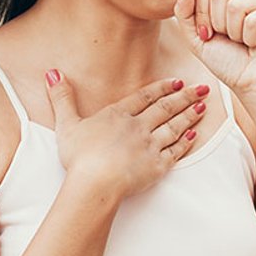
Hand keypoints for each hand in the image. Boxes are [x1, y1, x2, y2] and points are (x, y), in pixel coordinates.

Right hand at [43, 71, 209, 198]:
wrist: (95, 182)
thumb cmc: (79, 156)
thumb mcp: (67, 124)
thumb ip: (62, 98)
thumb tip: (52, 73)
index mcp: (118, 115)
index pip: (144, 97)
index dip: (161, 88)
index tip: (176, 81)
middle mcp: (138, 127)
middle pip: (165, 108)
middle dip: (185, 97)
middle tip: (202, 88)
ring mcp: (150, 146)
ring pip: (174, 127)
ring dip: (190, 116)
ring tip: (203, 107)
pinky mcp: (157, 166)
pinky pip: (175, 151)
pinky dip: (186, 142)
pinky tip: (194, 135)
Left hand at [173, 0, 255, 96]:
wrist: (254, 87)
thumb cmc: (227, 61)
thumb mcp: (195, 37)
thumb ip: (184, 11)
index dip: (201, 14)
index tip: (211, 33)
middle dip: (218, 24)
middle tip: (232, 39)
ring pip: (235, 5)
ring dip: (234, 33)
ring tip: (246, 41)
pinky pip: (254, 20)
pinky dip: (251, 39)